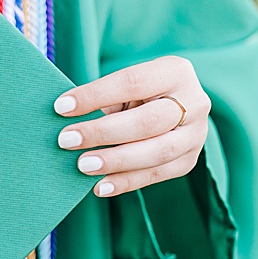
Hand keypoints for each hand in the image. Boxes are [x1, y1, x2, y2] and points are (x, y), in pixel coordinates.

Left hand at [53, 55, 210, 197]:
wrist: (172, 107)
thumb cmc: (138, 94)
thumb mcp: (126, 86)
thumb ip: (103, 98)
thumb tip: (64, 116)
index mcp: (175, 72)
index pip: (132, 82)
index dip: (95, 95)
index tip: (61, 107)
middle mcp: (194, 102)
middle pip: (147, 121)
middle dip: (103, 132)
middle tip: (67, 140)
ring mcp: (196, 135)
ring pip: (157, 152)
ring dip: (116, 161)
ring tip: (83, 165)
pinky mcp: (189, 160)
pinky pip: (158, 175)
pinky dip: (126, 182)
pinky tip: (100, 186)